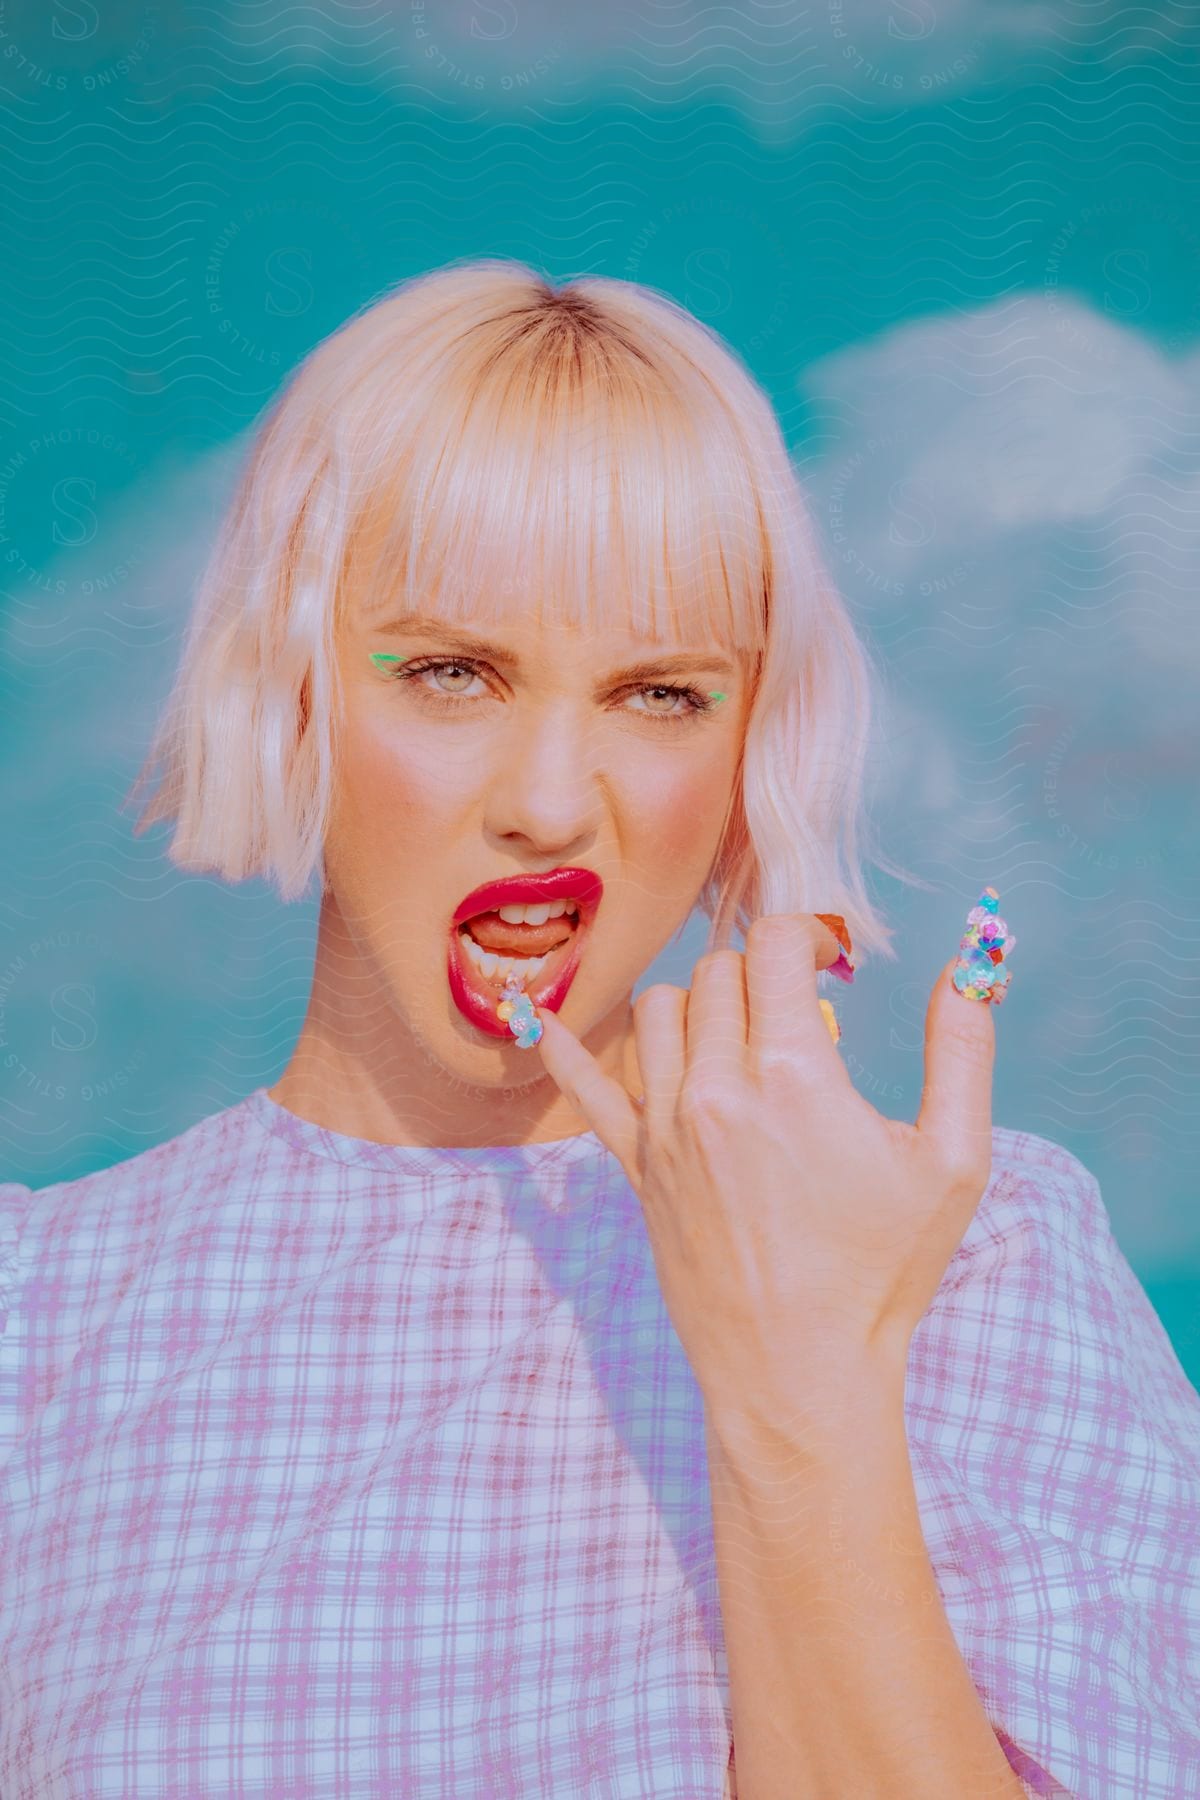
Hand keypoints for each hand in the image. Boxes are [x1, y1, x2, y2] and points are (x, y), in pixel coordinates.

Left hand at [532, 914, 994, 1421]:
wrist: (800, 1374)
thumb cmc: (883, 1272)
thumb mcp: (953, 1160)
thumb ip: (963, 1049)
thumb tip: (971, 962)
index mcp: (792, 1075)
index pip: (774, 945)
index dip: (809, 933)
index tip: (834, 961)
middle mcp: (716, 1090)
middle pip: (718, 973)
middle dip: (764, 973)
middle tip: (801, 1006)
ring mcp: (666, 1129)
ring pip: (657, 1012)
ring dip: (701, 1003)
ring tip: (740, 1032)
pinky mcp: (636, 1168)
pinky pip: (586, 1089)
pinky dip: (564, 1046)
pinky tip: (538, 1016)